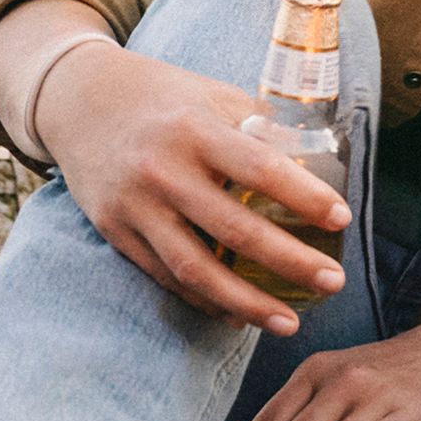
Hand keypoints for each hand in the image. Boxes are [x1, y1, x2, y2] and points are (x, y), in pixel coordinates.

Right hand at [37, 41, 351, 335]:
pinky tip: (238, 316)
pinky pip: (165, 277)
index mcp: (196, 130)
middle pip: (235, 230)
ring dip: (247, 303)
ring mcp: (135, 206)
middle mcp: (163, 171)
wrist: (79, 100)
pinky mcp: (115, 231)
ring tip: (290, 324)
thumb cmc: (164, 96)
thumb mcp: (213, 96)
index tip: (341, 220)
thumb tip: (316, 161)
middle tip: (334, 282)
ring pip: (196, 268)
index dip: (304, 197)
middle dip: (291, 262)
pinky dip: (204, 301)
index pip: (260, 168)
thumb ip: (259, 127)